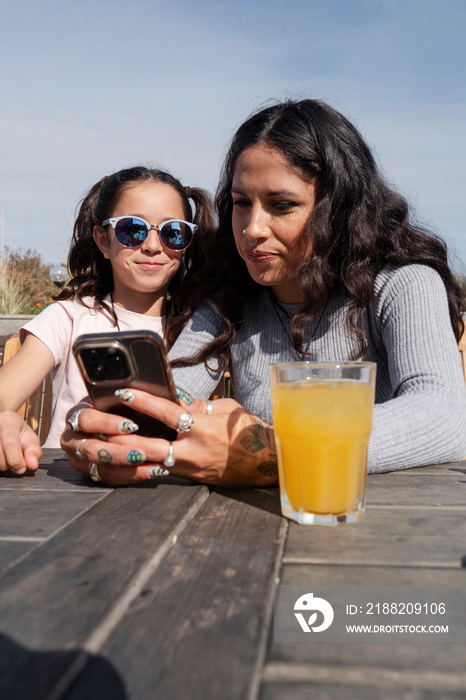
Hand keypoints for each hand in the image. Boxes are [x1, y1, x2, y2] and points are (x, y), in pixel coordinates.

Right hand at [0, 411, 41, 473]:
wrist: (2, 425)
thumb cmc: (17, 433)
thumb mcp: (30, 438)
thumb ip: (34, 451)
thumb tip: (33, 465)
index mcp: (9, 420)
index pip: (9, 442)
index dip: (16, 459)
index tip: (21, 468)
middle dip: (8, 464)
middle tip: (13, 458)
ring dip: (1, 464)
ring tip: (5, 456)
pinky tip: (1, 456)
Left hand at [61, 391, 277, 486]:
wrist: (268, 463)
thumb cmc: (250, 432)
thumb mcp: (227, 411)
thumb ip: (201, 406)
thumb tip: (178, 401)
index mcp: (202, 428)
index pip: (167, 413)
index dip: (144, 402)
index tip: (125, 392)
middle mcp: (193, 450)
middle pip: (149, 445)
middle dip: (124, 438)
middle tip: (102, 429)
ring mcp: (191, 468)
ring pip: (152, 462)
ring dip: (130, 455)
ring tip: (108, 446)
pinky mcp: (192, 478)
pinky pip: (164, 469)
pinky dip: (147, 463)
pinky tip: (132, 459)